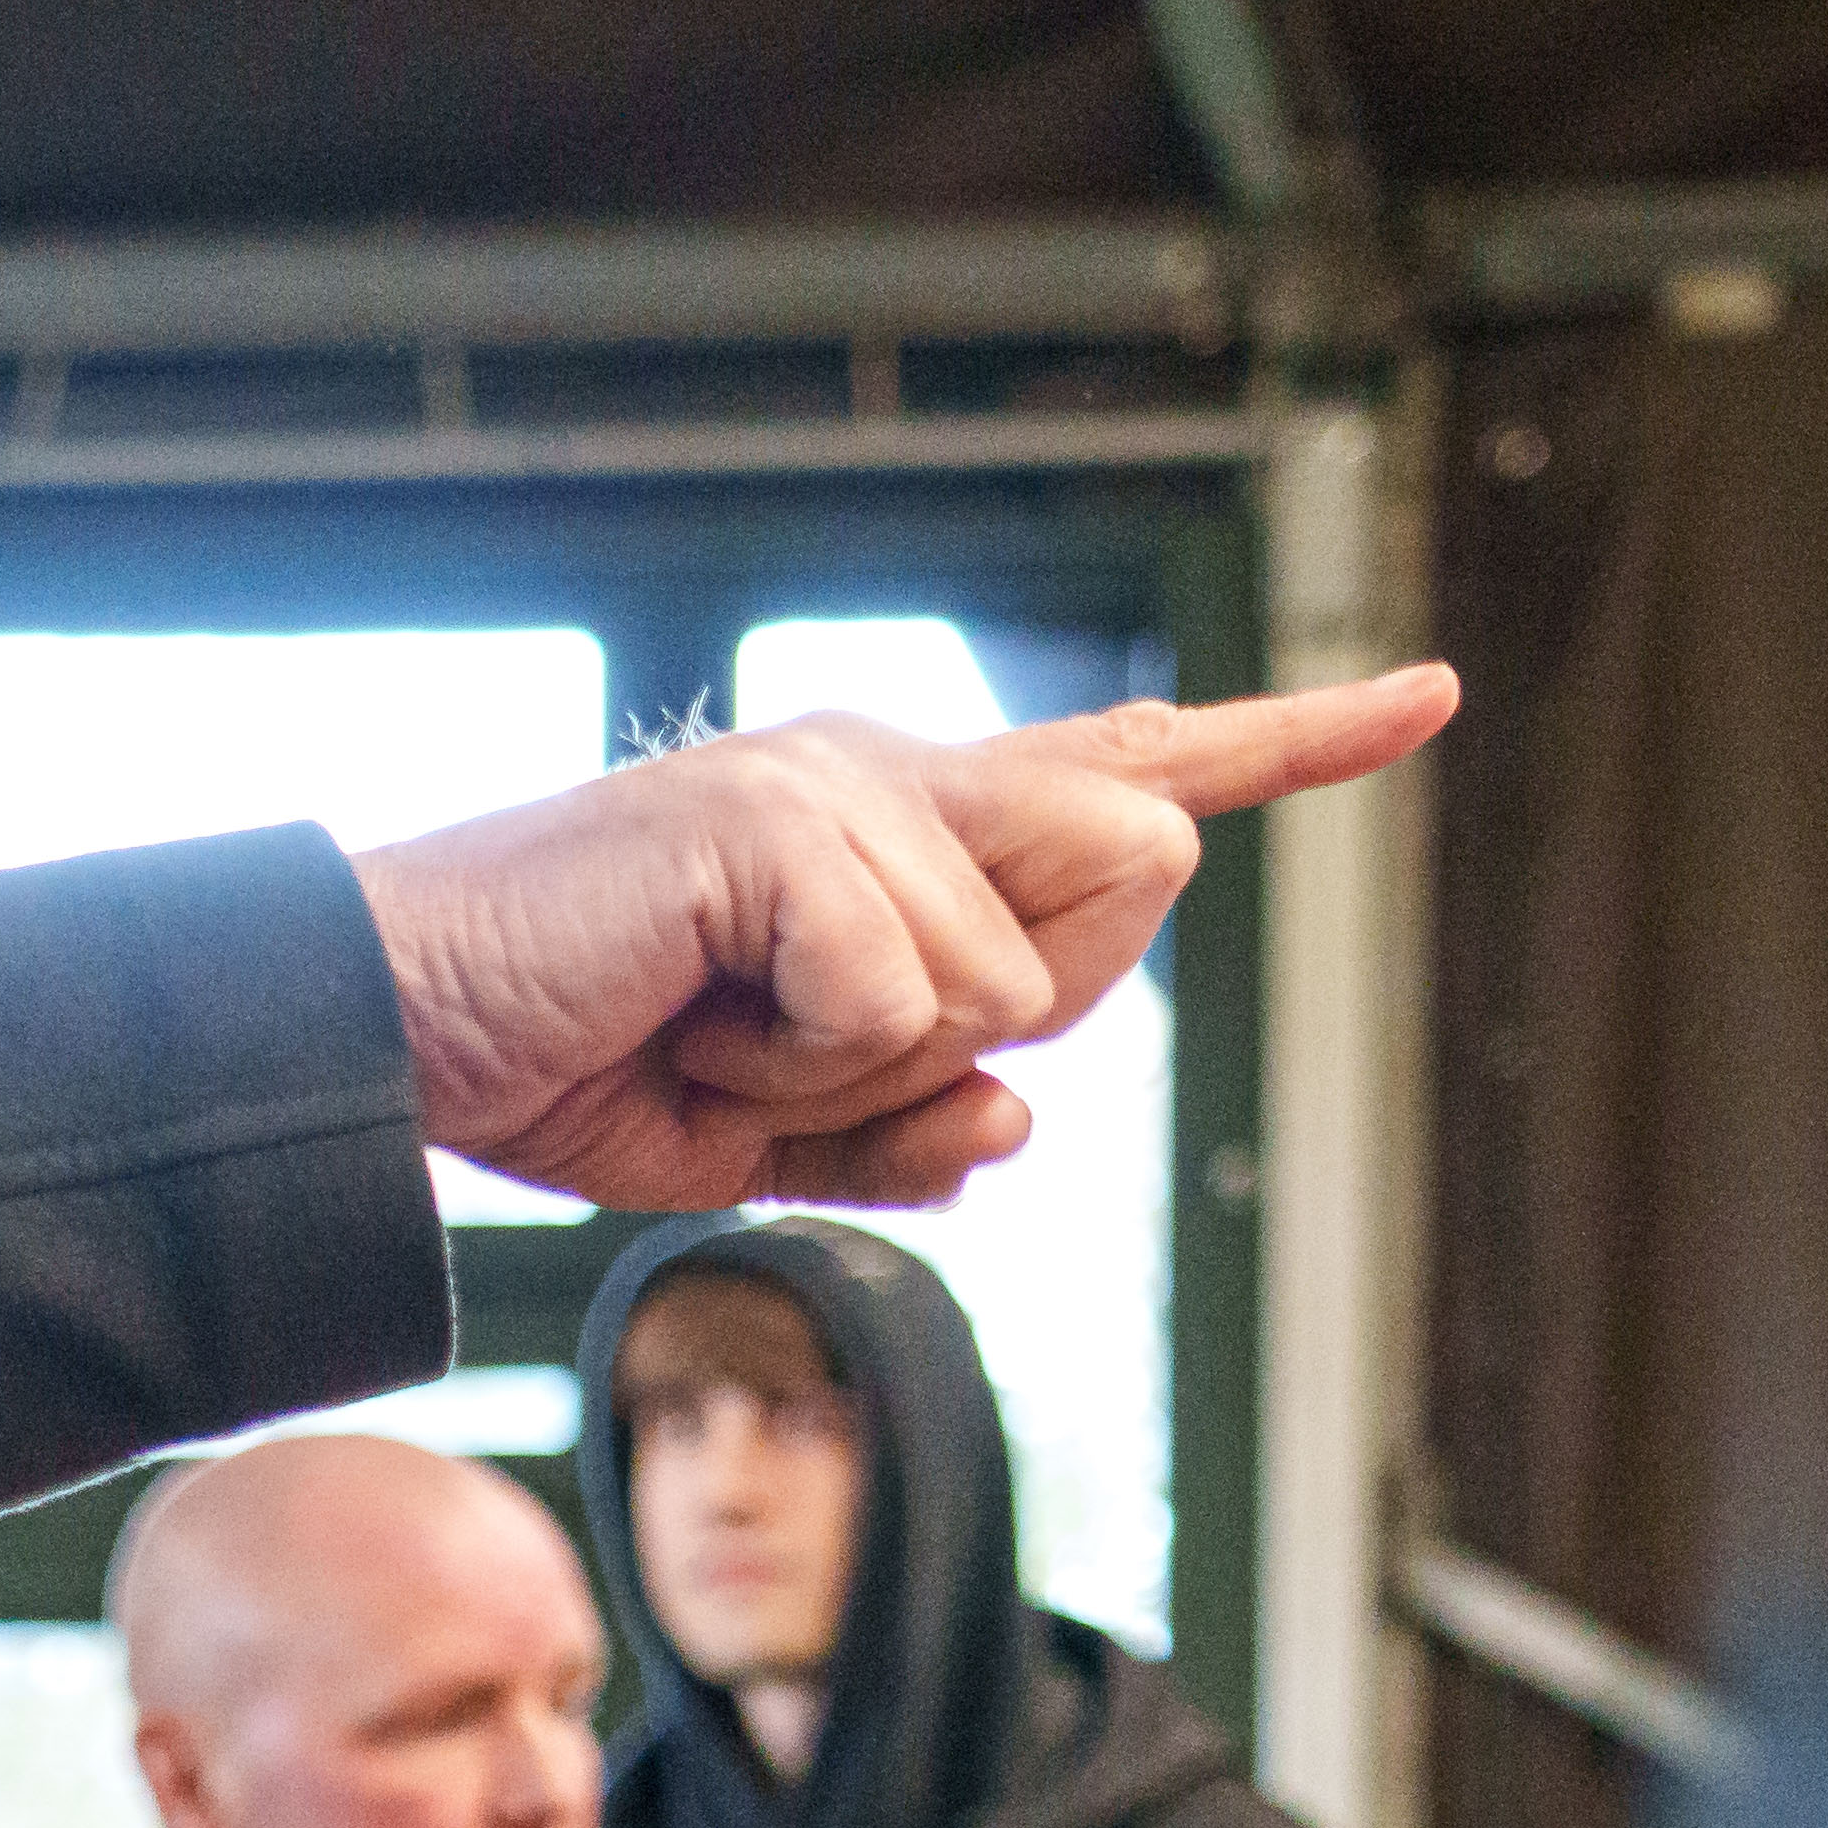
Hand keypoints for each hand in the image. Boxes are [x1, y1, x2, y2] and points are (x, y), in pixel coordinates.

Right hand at [355, 671, 1455, 1212]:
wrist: (401, 1035)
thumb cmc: (570, 1061)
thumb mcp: (775, 1134)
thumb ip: (915, 1127)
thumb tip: (1020, 1119)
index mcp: (905, 829)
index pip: (1131, 773)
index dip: (1291, 740)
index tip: (1426, 694)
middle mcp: (894, 771)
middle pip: (1135, 878)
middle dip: (1007, 1016)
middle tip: (800, 1045)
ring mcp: (841, 781)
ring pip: (1011, 978)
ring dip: (863, 1065)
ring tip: (714, 1026)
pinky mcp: (784, 820)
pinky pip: (904, 992)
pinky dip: (799, 1060)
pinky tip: (689, 1016)